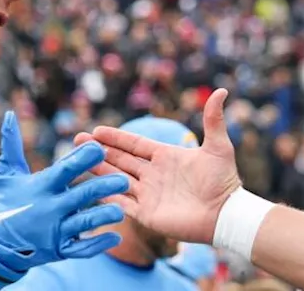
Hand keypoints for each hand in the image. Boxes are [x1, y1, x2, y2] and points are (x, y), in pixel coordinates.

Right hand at [0, 111, 128, 269]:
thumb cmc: (4, 200)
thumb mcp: (7, 172)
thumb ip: (12, 144)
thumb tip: (9, 114)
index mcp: (40, 187)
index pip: (64, 170)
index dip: (82, 159)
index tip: (99, 147)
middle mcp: (49, 209)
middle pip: (80, 196)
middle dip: (103, 187)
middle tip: (125, 180)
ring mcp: (54, 232)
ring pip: (84, 223)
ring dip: (103, 216)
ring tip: (121, 210)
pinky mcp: (58, 250)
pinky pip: (82, 248)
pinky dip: (98, 244)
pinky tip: (116, 236)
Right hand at [75, 88, 241, 244]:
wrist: (226, 213)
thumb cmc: (224, 180)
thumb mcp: (218, 146)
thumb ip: (213, 119)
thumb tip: (222, 90)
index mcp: (165, 156)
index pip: (134, 144)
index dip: (116, 137)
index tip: (96, 130)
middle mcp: (153, 174)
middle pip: (121, 160)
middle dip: (99, 150)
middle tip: (77, 140)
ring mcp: (149, 194)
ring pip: (117, 179)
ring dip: (98, 170)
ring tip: (78, 161)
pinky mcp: (148, 214)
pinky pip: (122, 204)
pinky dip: (107, 197)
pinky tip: (90, 189)